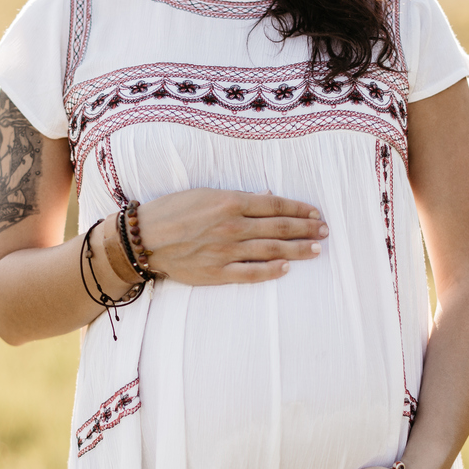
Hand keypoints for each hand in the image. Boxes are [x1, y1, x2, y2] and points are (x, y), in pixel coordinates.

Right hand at [137, 188, 327, 284]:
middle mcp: (232, 226)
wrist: (143, 239)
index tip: (315, 213)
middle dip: (306, 229)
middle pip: (279, 228)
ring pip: (271, 250)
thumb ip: (238, 198)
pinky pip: (251, 273)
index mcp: (230, 202)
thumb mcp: (205, 194)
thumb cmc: (172, 211)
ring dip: (297, 250)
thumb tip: (267, 196)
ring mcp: (226, 251)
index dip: (299, 210)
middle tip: (324, 232)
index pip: (274, 205)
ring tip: (316, 249)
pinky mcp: (217, 272)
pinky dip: (271, 271)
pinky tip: (286, 268)